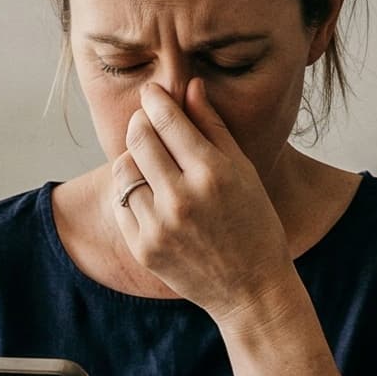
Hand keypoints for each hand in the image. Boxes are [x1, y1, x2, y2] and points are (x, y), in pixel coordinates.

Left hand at [116, 78, 297, 320]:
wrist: (251, 289)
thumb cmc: (254, 224)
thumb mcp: (244, 171)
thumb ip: (214, 127)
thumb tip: (190, 86)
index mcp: (212, 174)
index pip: (167, 120)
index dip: (155, 99)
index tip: (152, 92)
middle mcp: (182, 198)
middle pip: (138, 138)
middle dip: (141, 122)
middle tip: (149, 122)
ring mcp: (159, 226)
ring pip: (123, 169)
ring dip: (134, 158)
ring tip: (152, 162)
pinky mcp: (143, 248)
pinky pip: (122, 202)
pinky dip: (131, 191)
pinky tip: (151, 194)